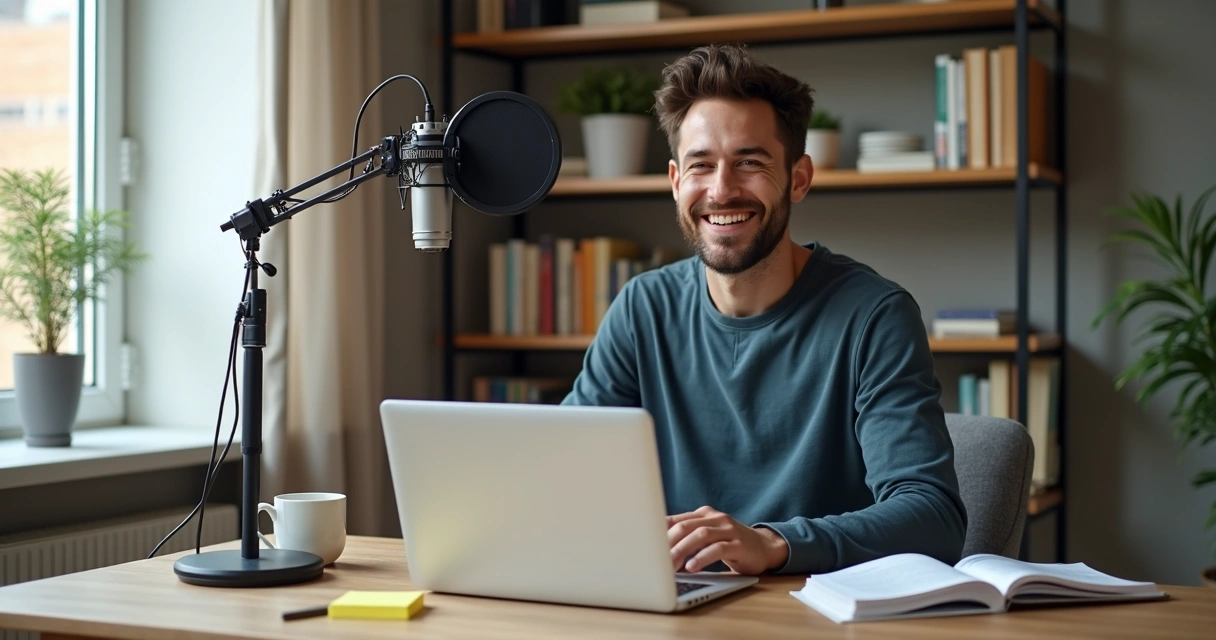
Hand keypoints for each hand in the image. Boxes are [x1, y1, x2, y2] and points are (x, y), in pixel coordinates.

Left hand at [666, 506, 788, 574]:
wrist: (764, 547)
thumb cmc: (730, 544)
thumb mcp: (708, 537)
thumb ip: (688, 539)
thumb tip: (658, 552)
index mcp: (704, 514)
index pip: (676, 520)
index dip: (659, 533)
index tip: (646, 547)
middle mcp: (715, 518)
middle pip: (685, 526)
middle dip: (668, 543)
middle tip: (655, 560)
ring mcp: (728, 529)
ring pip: (700, 535)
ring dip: (683, 550)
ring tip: (671, 565)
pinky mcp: (739, 544)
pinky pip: (717, 548)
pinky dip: (702, 557)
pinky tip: (692, 567)